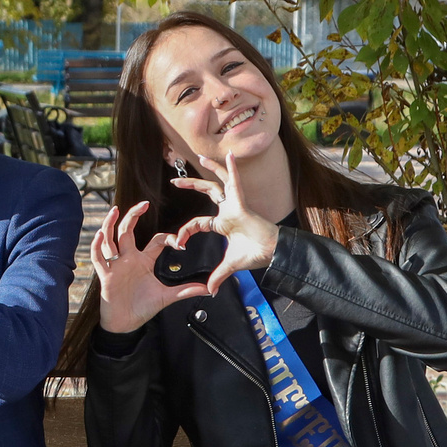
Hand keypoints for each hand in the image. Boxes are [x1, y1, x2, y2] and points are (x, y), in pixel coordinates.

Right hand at [90, 200, 207, 333]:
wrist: (125, 324)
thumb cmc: (142, 308)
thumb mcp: (166, 297)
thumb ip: (185, 291)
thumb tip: (208, 290)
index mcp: (144, 261)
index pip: (155, 241)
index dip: (168, 238)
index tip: (180, 243)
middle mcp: (128, 258)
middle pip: (128, 231)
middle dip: (133, 216)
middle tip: (144, 203)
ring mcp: (116, 265)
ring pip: (110, 239)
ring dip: (110, 224)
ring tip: (114, 211)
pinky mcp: (106, 275)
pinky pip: (98, 258)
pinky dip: (96, 246)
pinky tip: (100, 235)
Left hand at [170, 148, 280, 295]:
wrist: (272, 253)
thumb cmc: (256, 255)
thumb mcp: (229, 265)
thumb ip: (218, 275)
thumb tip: (210, 291)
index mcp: (223, 224)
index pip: (198, 222)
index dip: (185, 231)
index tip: (178, 243)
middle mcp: (228, 211)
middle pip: (207, 193)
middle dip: (190, 185)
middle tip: (174, 181)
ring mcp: (235, 205)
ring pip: (219, 182)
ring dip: (210, 169)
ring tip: (198, 157)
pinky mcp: (241, 203)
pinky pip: (236, 182)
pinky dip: (232, 169)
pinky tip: (229, 155)